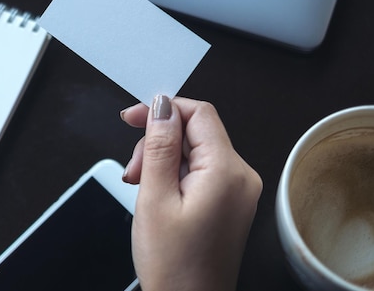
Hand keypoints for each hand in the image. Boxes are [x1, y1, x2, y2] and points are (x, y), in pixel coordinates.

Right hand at [121, 96, 261, 290]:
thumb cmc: (174, 265)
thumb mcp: (154, 198)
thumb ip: (159, 146)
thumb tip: (162, 107)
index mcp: (227, 172)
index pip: (199, 114)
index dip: (163, 110)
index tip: (133, 118)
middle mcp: (241, 177)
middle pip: (195, 132)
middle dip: (158, 142)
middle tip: (133, 169)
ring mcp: (237, 190)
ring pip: (194, 151)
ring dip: (162, 160)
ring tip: (141, 186)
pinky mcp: (229, 201)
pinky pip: (200, 170)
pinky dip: (174, 175)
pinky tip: (156, 193)